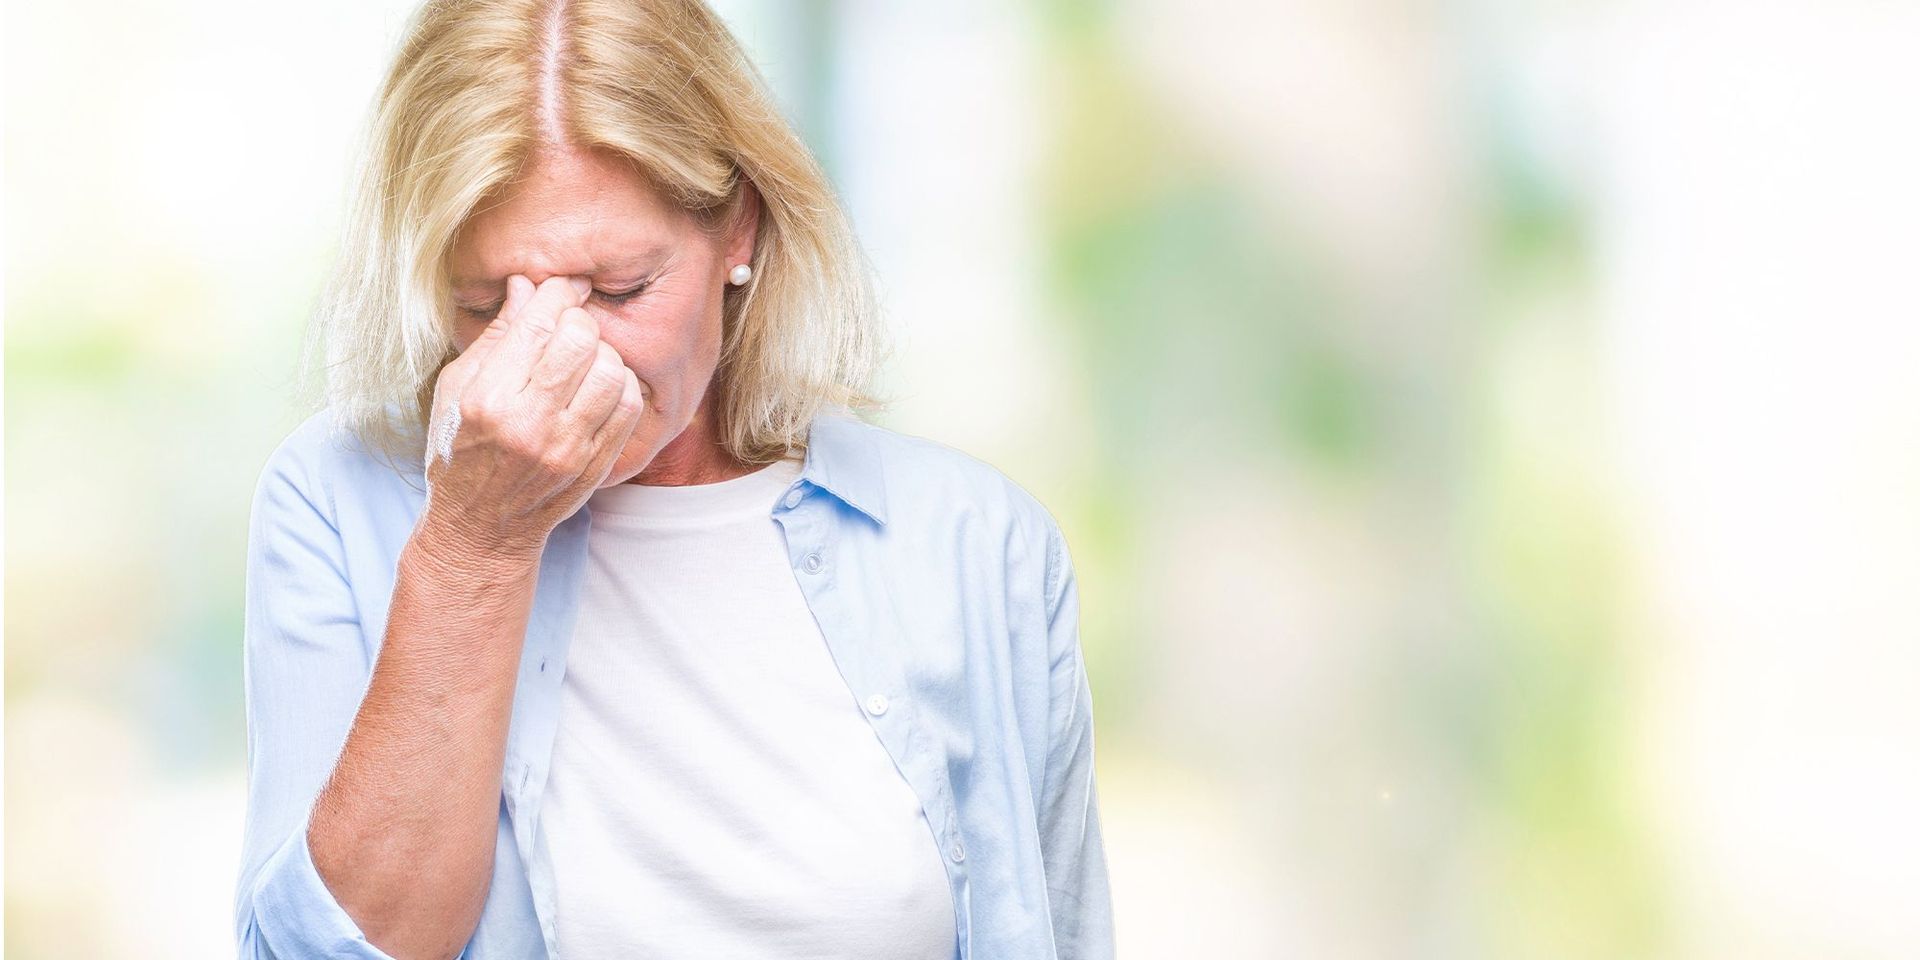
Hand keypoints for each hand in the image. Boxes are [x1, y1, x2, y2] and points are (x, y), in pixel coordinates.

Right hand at [420, 274, 645, 557]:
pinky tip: (598, 385)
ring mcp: (568, 447)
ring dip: (602, 352)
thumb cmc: (460, 449)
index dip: (554, 293)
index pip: (537, 323)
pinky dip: (619, 383)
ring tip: (583, 358)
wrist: (482, 527)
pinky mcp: (594, 463)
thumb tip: (526, 285)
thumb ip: (496, 336)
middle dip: (578, 320)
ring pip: (611, 369)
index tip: (558, 288)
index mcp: (487, 399)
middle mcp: (529, 423)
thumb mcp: (457, 389)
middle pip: (580, 339)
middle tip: (569, 325)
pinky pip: (628, 404)